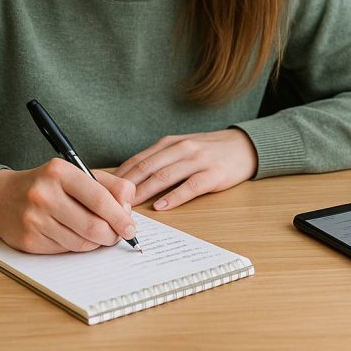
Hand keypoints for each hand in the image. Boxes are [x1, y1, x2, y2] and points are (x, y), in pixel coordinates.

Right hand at [0, 159, 136, 253]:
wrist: (1, 199)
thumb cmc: (47, 185)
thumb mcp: (75, 174)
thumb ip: (108, 185)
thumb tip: (128, 209)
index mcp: (60, 172)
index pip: (100, 199)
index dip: (120, 217)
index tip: (130, 227)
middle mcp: (44, 195)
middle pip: (93, 225)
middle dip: (112, 234)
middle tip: (118, 234)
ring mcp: (34, 219)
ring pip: (81, 242)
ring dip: (96, 242)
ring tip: (98, 235)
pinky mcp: (29, 241)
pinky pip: (65, 250)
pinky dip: (77, 247)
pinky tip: (75, 236)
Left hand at [113, 128, 257, 210]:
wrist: (244, 146)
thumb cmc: (209, 151)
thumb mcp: (182, 147)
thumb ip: (160, 159)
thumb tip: (130, 178)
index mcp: (170, 143)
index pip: (139, 159)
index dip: (121, 176)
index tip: (105, 190)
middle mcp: (181, 148)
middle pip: (147, 168)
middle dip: (127, 186)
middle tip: (111, 202)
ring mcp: (198, 160)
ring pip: (165, 176)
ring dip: (145, 192)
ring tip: (129, 207)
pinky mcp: (213, 174)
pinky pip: (190, 186)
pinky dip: (174, 197)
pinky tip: (162, 206)